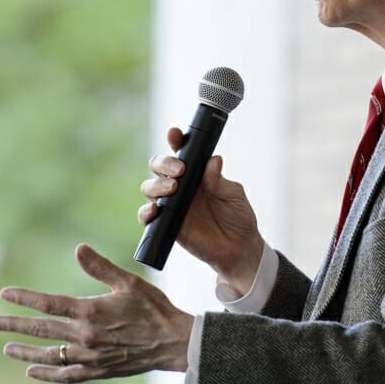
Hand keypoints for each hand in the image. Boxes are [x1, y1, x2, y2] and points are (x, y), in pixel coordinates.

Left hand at [0, 244, 193, 382]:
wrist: (173, 342)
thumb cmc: (153, 309)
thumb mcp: (128, 282)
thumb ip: (100, 267)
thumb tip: (78, 249)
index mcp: (90, 312)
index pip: (48, 303)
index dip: (24, 298)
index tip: (4, 294)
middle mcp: (85, 337)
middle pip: (42, 330)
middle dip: (15, 325)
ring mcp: (89, 357)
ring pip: (48, 355)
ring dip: (25, 351)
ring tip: (7, 347)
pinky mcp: (97, 371)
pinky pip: (65, 375)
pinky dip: (47, 373)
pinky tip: (33, 371)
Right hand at [139, 127, 263, 292]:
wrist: (238, 248)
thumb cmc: (238, 217)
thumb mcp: (234, 196)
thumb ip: (220, 180)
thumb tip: (213, 160)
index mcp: (196, 172)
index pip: (181, 151)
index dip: (175, 140)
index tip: (174, 134)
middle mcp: (180, 185)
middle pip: (159, 166)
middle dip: (164, 163)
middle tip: (180, 171)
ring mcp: (171, 204)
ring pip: (150, 187)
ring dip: (156, 185)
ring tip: (172, 189)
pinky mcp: (166, 225)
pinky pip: (147, 216)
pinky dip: (146, 212)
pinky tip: (155, 210)